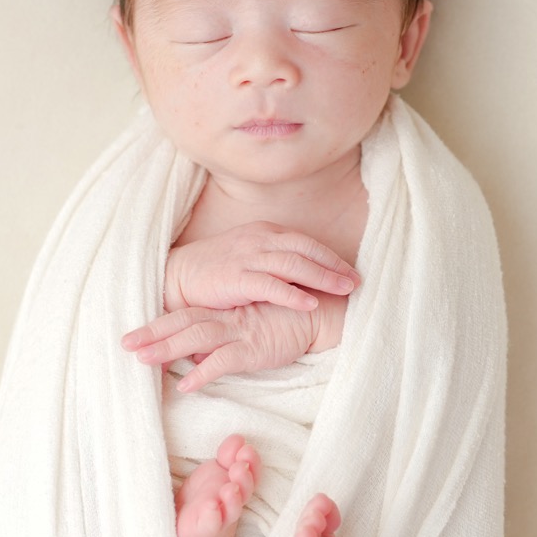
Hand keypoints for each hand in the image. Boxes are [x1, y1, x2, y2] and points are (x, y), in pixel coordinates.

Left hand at [122, 299, 338, 390]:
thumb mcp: (248, 329)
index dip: (157, 325)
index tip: (132, 336)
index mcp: (224, 312)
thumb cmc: (287, 319)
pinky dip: (203, 372)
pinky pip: (224, 361)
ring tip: (142, 360)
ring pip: (195, 338)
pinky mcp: (254, 347)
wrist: (320, 312)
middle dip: (151, 334)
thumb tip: (194, 358)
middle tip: (123, 344)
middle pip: (181, 323)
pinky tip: (185, 385)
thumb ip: (221, 340)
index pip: (183, 316)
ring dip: (167, 349)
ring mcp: (239, 332)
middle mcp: (227, 318)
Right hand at [163, 222, 358, 313]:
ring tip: (344, 290)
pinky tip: (311, 303)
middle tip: (356, 282)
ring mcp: (249, 257)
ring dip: (323, 277)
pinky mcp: (237, 278)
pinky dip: (294, 293)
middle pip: (306, 250)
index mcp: (265, 233)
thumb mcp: (251, 256)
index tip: (351, 272)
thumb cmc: (217, 269)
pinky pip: (272, 285)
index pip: (306, 242)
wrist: (180, 275)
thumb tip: (306, 273)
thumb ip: (276, 260)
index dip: (331, 257)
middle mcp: (260, 240)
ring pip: (294, 264)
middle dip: (334, 266)